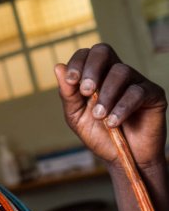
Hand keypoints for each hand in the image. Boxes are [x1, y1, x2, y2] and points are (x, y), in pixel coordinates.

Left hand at [54, 43, 166, 168]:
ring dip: (106, 95)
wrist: (124, 159)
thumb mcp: (76, 116)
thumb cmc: (99, 136)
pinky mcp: (153, 94)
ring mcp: (136, 81)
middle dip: (91, 68)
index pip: (86, 55)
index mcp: (96, 75)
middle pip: (103, 51)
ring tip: (100, 116)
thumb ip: (68, 94)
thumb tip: (57, 67)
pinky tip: (113, 123)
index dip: (77, 63)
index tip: (71, 81)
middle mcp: (116, 73)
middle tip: (86, 91)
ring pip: (121, 71)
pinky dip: (122, 107)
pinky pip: (138, 91)